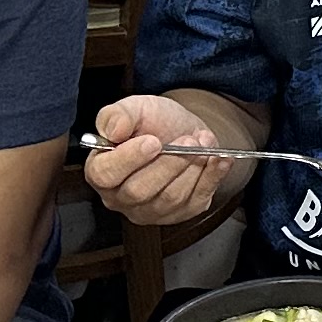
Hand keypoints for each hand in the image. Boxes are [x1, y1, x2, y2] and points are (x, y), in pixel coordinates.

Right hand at [82, 95, 239, 227]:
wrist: (183, 131)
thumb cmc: (152, 122)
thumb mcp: (134, 108)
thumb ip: (118, 115)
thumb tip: (113, 130)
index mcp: (101, 171)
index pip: (105, 174)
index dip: (128, 159)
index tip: (153, 141)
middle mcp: (121, 198)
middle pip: (140, 191)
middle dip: (169, 164)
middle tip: (188, 141)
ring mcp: (150, 210)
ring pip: (170, 198)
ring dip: (191, 168)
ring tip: (203, 142)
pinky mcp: (179, 213)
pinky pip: (196, 201)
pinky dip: (212, 178)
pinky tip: (220, 159)